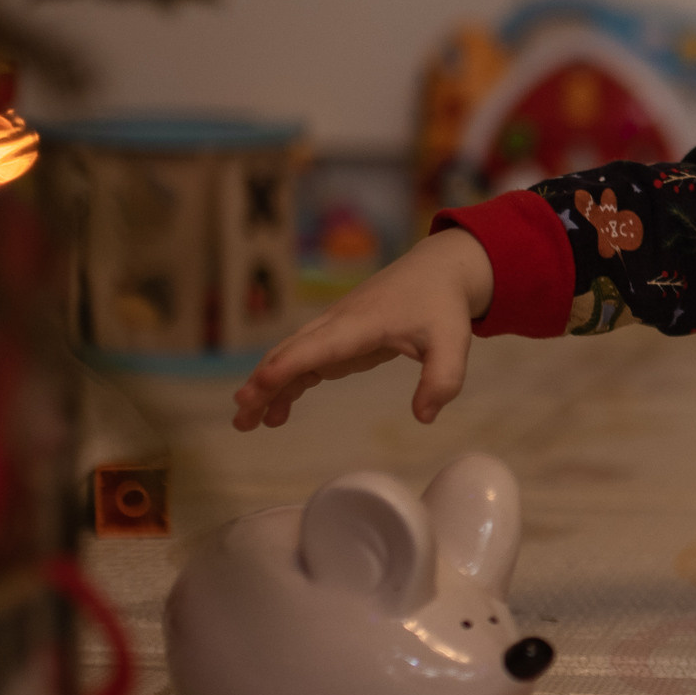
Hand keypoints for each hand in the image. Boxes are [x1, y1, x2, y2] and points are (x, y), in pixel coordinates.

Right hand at [231, 228, 494, 430]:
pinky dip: (287, 385)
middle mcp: (339, 324)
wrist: (439, 271)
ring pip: (291, 357)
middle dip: (264, 382)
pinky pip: (304, 362)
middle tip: (241, 414)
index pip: (318, 346)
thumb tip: (423, 417)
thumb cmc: (442, 306)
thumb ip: (442, 380)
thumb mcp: (454, 342)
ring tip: (246, 423)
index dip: (287, 366)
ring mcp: (334, 330)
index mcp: (362, 323)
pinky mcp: (338, 339)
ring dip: (267, 387)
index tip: (259, 386)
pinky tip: (277, 413)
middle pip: (292, 352)